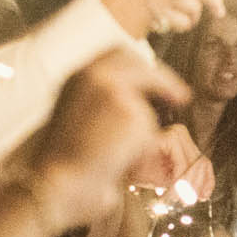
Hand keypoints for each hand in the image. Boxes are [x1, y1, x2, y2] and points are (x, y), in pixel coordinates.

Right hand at [33, 50, 188, 227]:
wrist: (56, 181)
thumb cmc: (64, 161)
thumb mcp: (77, 116)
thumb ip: (102, 99)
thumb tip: (139, 97)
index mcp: (78, 75)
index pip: (118, 55)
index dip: (143, 67)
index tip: (161, 80)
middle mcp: (95, 75)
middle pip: (141, 67)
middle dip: (164, 80)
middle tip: (181, 96)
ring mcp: (113, 89)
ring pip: (147, 107)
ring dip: (141, 132)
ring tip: (114, 154)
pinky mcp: (129, 110)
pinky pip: (149, 133)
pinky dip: (140, 150)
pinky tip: (117, 159)